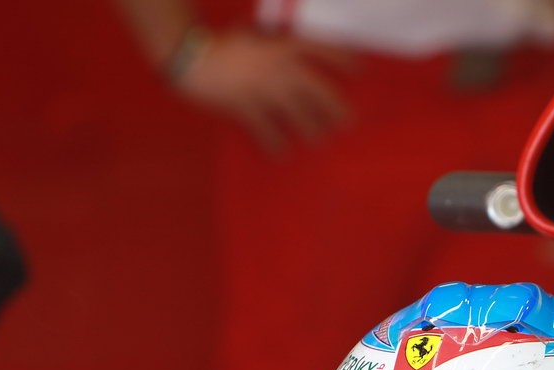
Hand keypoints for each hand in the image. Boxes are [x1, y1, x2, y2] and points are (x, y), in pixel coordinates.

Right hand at [177, 29, 354, 152]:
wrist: (193, 57)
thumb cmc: (225, 41)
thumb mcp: (256, 31)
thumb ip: (278, 39)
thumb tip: (295, 43)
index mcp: (284, 45)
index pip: (323, 49)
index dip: (344, 59)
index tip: (360, 70)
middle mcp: (280, 69)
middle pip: (319, 90)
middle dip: (336, 107)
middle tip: (349, 122)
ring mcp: (265, 90)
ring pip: (298, 114)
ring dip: (312, 129)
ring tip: (320, 139)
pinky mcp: (247, 108)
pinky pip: (266, 130)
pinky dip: (274, 143)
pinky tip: (281, 153)